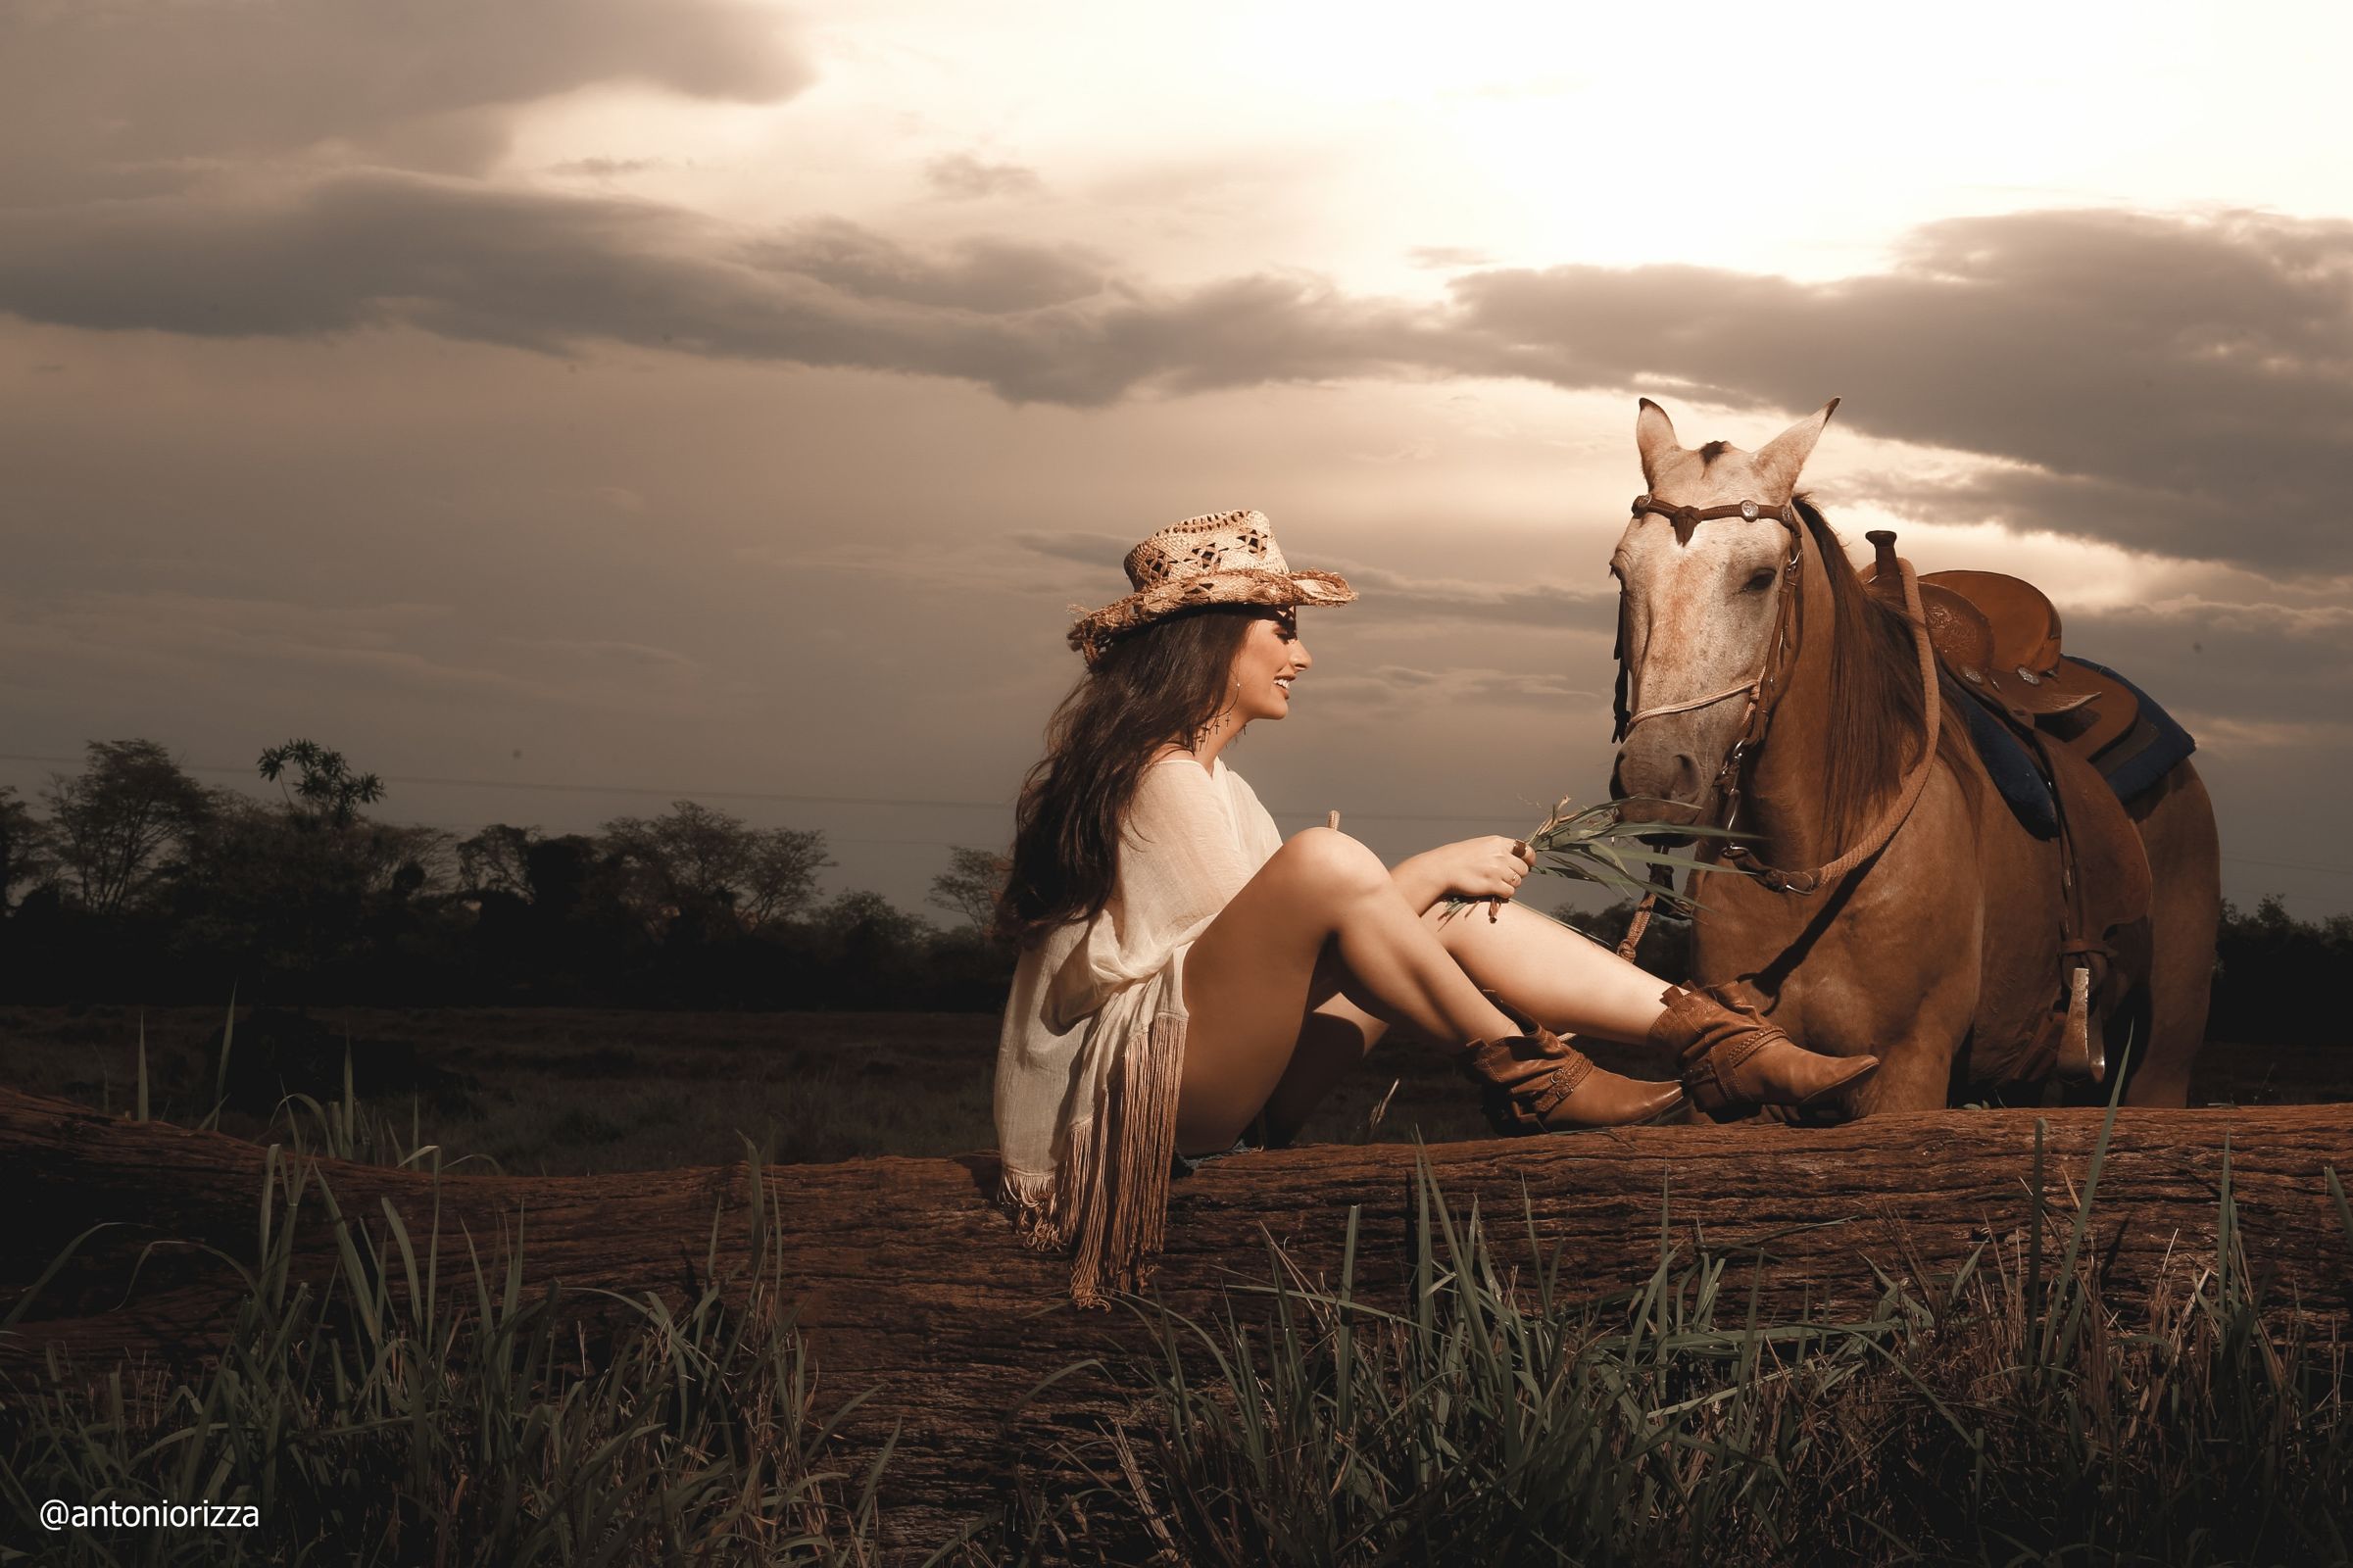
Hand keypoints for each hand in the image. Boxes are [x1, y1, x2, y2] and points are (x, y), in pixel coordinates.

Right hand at [1421, 835, 1535, 901]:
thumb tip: (1512, 858)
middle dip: (1517, 874)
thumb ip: (1497, 850)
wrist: (1442, 868)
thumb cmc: (1457, 857)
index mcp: (1498, 842)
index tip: (1528, 864)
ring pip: (1518, 882)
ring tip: (1496, 884)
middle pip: (1524, 869)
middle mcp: (1501, 855)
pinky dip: (1504, 894)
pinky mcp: (1493, 885)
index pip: (1526, 850)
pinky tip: (1494, 891)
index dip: (1529, 859)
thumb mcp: (1480, 845)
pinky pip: (1509, 892)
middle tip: (1505, 877)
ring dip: (1510, 885)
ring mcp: (1498, 870)